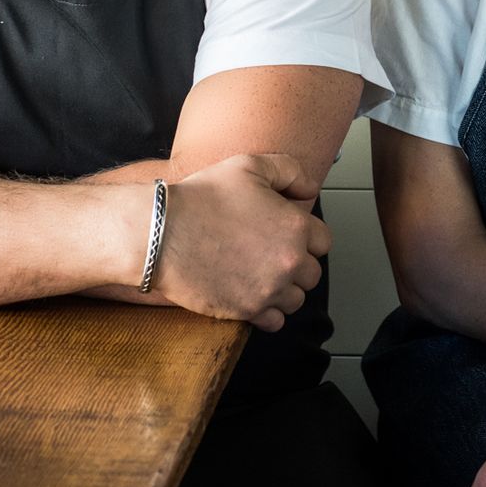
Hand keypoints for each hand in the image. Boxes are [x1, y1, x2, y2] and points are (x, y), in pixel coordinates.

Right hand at [153, 153, 327, 329]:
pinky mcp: (247, 310)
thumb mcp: (249, 164)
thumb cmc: (202, 197)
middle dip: (296, 264)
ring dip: (284, 289)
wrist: (162, 232)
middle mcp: (289, 261)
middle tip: (270, 254)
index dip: (305, 236)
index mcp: (295, 226)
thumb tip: (309, 190)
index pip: (323, 241)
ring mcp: (269, 289)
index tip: (286, 235)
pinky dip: (268, 313)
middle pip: (312, 273)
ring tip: (260, 274)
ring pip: (296, 299)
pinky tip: (253, 295)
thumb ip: (289, 171)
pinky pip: (274, 322)